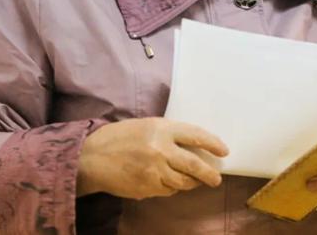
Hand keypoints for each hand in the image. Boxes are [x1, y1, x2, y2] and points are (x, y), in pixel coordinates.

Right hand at [76, 117, 228, 199]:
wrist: (92, 157)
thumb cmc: (121, 138)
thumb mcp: (147, 126)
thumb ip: (169, 135)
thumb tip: (194, 147)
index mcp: (162, 128)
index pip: (196, 135)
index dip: (213, 143)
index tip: (224, 151)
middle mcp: (160, 149)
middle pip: (194, 165)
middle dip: (209, 174)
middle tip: (216, 178)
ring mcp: (154, 170)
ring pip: (183, 182)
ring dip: (192, 183)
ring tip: (196, 182)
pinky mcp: (147, 187)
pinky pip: (168, 190)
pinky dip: (172, 187)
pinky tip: (168, 182)